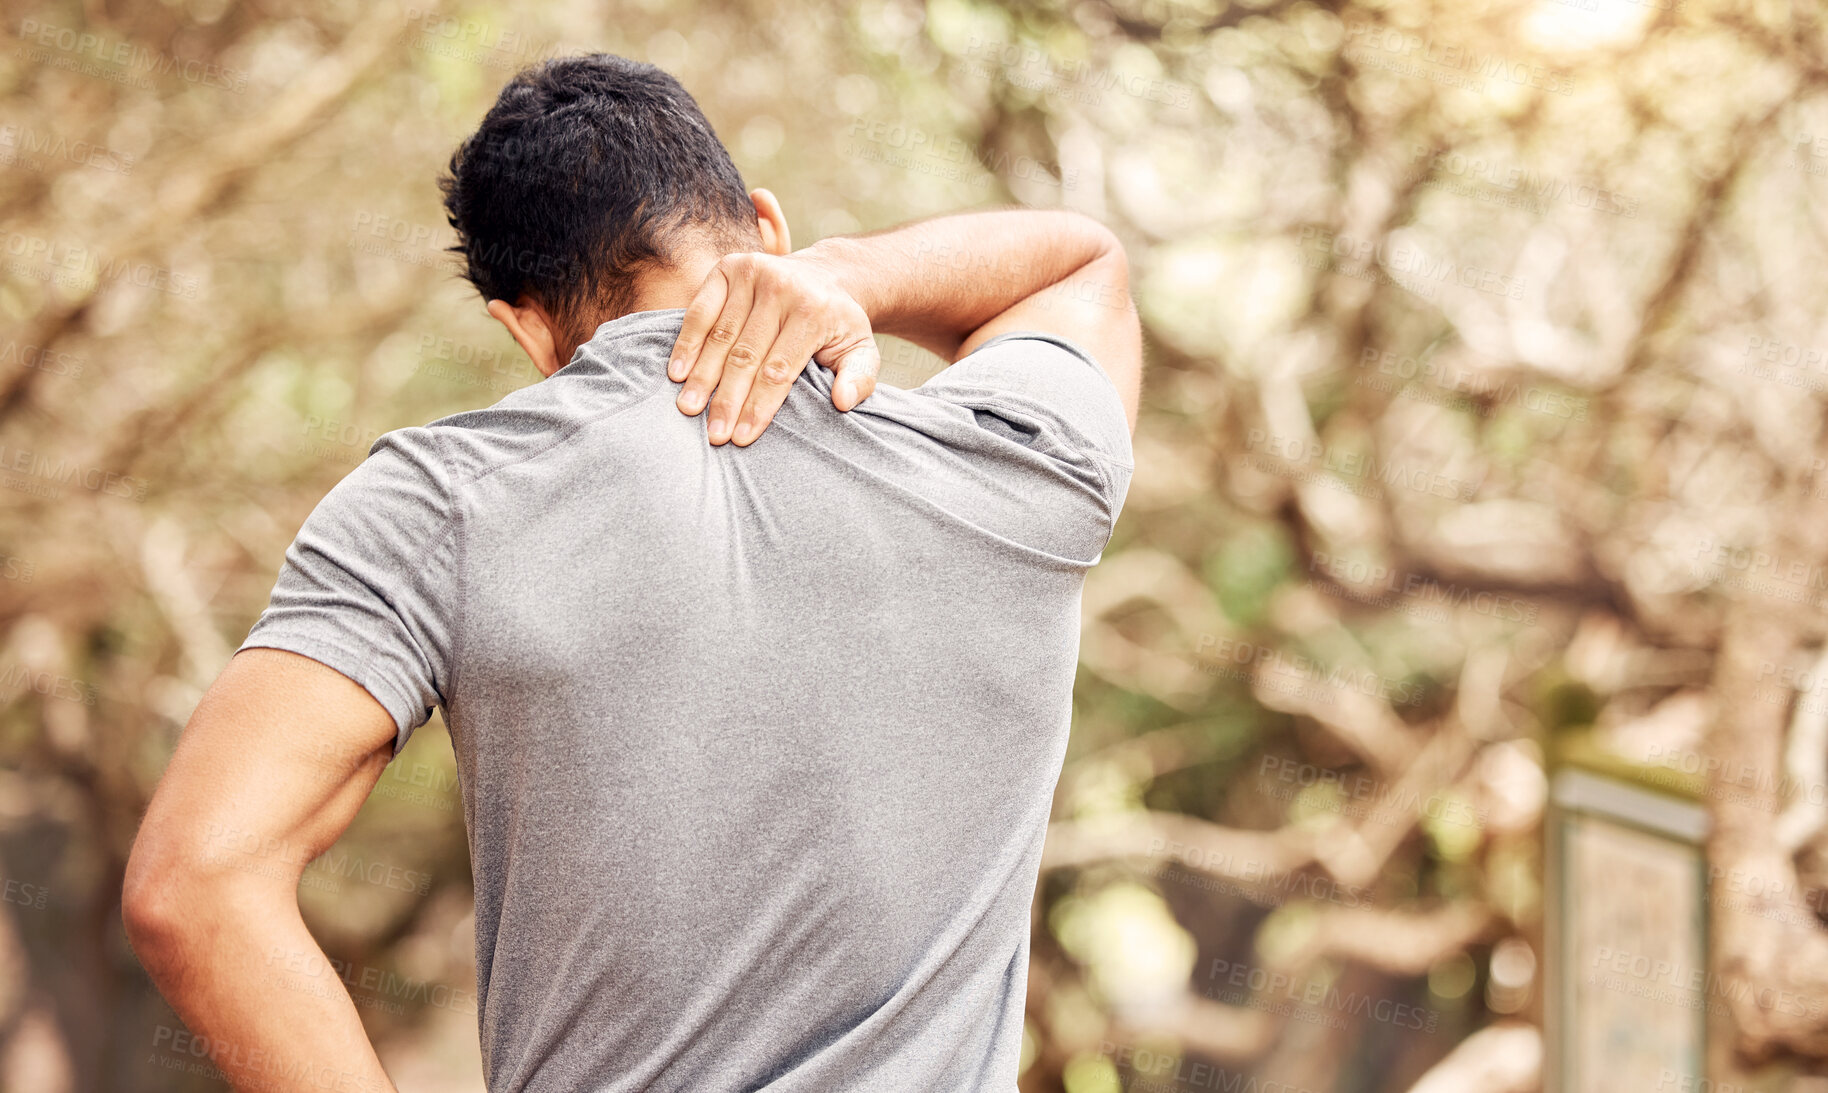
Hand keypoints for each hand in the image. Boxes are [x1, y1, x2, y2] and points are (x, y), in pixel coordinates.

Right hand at [668, 250, 880, 445]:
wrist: (822, 275)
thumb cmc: (835, 324)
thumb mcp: (860, 349)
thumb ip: (859, 377)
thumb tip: (842, 402)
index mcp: (815, 311)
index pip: (780, 370)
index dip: (759, 406)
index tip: (741, 438)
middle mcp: (782, 288)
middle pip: (746, 356)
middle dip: (728, 399)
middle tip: (713, 435)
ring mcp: (753, 273)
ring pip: (720, 336)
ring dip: (702, 376)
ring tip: (688, 409)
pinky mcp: (728, 267)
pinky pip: (701, 310)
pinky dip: (687, 342)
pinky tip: (677, 372)